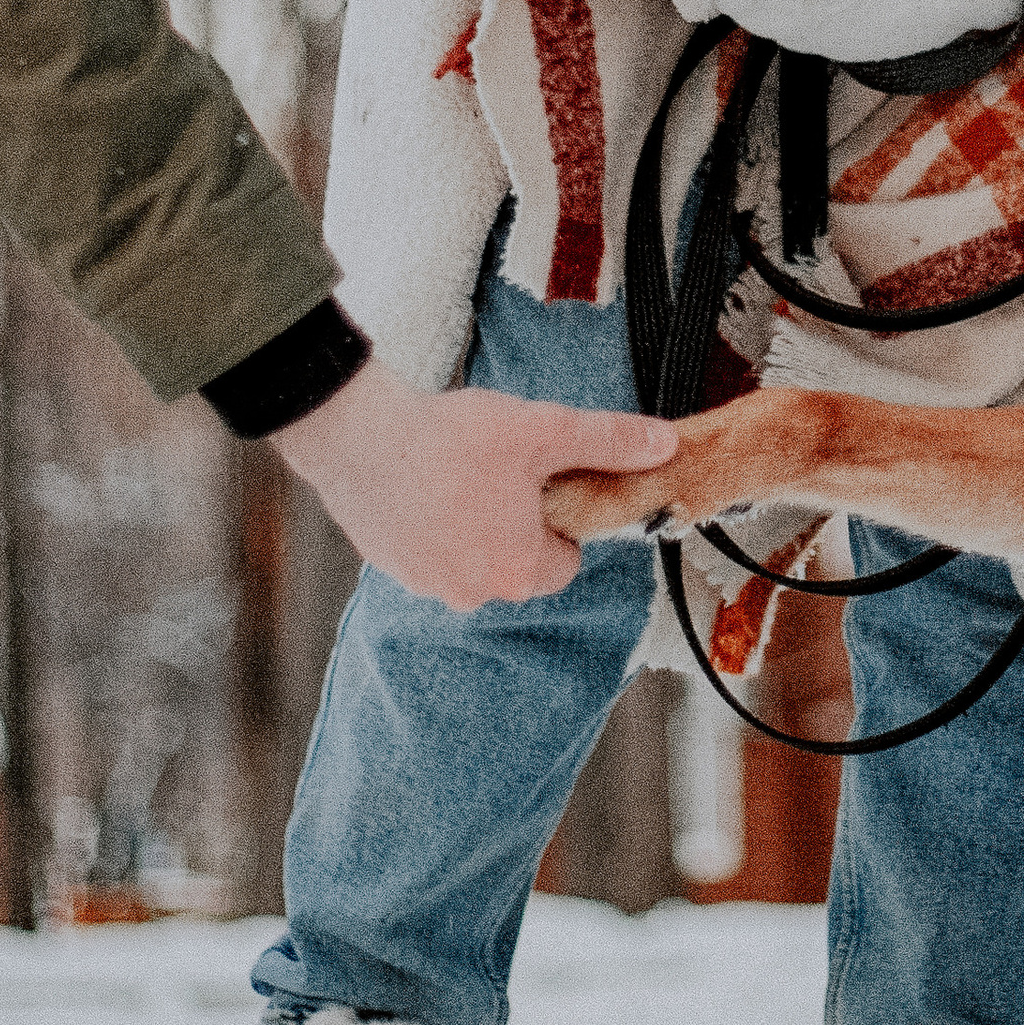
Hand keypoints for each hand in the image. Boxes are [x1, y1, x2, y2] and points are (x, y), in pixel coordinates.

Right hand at [270, 361, 677, 605]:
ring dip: (471, 524)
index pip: (566, 563)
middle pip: (517, 562)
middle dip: (515, 522)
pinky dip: (431, 524)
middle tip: (499, 470)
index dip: (563, 520)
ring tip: (457, 471)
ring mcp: (424, 584)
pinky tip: (422, 481)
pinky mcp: (387, 566)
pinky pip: (428, 551)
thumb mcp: (544, 431)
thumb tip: (667, 445)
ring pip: (470, 557)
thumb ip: (609, 441)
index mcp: (519, 571)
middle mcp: (473, 593)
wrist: (357, 436)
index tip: (543, 483)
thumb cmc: (452, 438)